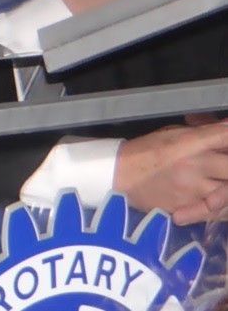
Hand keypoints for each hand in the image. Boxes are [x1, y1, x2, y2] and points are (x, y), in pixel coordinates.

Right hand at [113, 121, 227, 223]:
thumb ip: (201, 132)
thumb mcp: (171, 133)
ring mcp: (194, 189)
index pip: (224, 135)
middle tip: (224, 164)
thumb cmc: (145, 151)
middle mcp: (195, 165)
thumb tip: (226, 126)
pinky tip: (217, 200)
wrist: (120, 175)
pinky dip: (222, 207)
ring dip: (227, 188)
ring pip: (227, 193)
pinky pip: (218, 212)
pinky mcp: (191, 208)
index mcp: (189, 142)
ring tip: (220, 181)